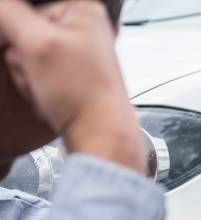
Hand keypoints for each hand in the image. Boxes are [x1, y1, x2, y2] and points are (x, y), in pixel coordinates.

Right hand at [0, 0, 144, 171]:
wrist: (99, 135)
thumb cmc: (84, 95)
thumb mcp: (37, 44)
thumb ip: (8, 12)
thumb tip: (0, 6)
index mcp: (83, 10)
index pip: (22, 6)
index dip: (17, 31)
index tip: (28, 49)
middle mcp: (82, 29)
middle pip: (22, 31)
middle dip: (22, 57)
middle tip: (42, 73)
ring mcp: (74, 54)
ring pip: (23, 55)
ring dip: (27, 74)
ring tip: (49, 87)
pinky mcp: (67, 76)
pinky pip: (33, 73)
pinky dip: (34, 86)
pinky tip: (50, 95)